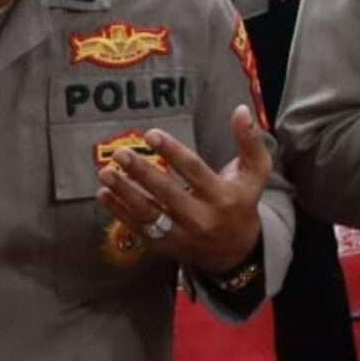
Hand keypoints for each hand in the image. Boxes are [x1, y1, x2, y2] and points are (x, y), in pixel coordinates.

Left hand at [95, 106, 271, 279]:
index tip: (151, 135)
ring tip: (105, 174)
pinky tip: (105, 194)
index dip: (172, 152)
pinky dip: (119, 212)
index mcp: (223, 198)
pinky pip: (139, 228)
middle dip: (141, 172)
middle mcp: (202, 219)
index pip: (194, 172)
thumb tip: (241, 110)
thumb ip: (249, 141)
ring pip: (148, 214)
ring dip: (124, 193)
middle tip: (120, 153)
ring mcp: (182, 235)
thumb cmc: (241, 202)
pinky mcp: (165, 246)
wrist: (236, 250)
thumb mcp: (255, 173)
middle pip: (167, 193)